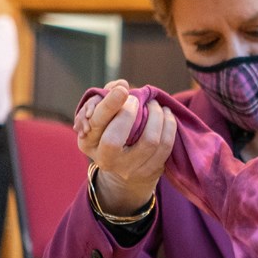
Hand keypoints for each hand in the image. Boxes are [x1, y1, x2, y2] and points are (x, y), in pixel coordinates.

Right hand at [75, 81, 174, 215]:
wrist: (124, 165)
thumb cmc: (111, 129)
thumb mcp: (102, 114)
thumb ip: (107, 95)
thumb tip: (122, 85)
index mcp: (88, 141)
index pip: (96, 123)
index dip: (109, 106)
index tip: (123, 90)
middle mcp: (105, 159)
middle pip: (114, 139)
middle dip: (129, 113)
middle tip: (137, 98)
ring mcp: (128, 169)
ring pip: (148, 141)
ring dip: (156, 116)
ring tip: (156, 104)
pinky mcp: (149, 172)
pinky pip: (165, 147)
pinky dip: (169, 126)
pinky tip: (167, 115)